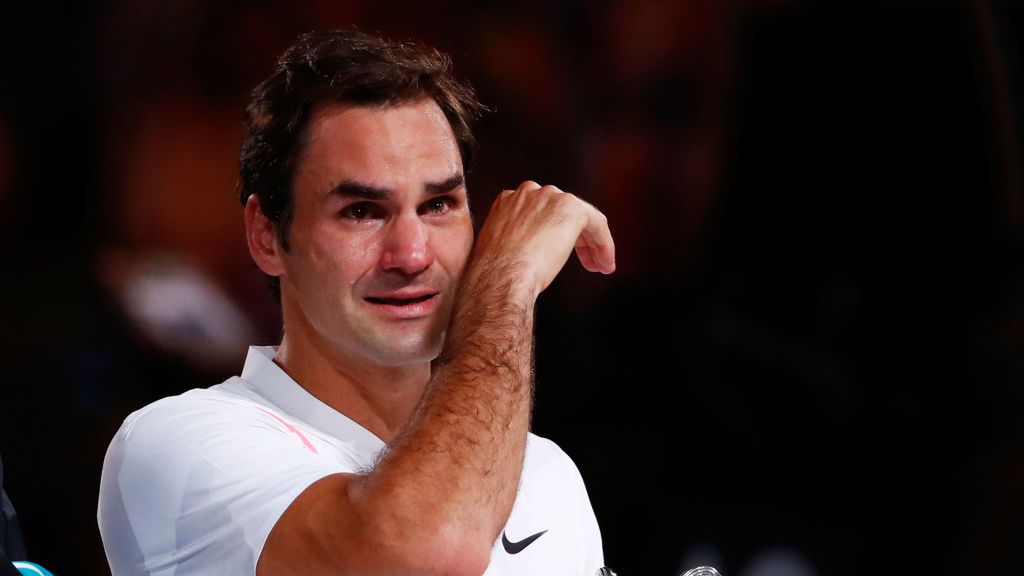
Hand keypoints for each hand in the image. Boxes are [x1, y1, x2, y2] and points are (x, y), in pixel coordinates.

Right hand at [472, 181, 615, 297]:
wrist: (502, 274)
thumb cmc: (498, 271)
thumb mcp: (502, 247)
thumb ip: (517, 238)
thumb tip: (530, 250)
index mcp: (509, 200)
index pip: (541, 212)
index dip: (554, 234)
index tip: (559, 252)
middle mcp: (530, 192)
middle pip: (562, 213)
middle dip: (576, 239)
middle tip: (587, 261)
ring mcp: (551, 197)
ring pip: (581, 218)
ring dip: (592, 244)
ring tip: (599, 265)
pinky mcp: (571, 208)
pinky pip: (596, 223)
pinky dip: (604, 243)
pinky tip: (605, 262)